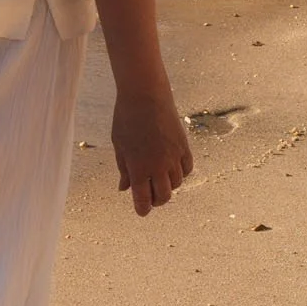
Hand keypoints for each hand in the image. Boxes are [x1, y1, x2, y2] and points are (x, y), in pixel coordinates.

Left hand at [111, 86, 192, 214]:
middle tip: (149, 196)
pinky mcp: (184, 146)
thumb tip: (125, 189)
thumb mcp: (119, 145)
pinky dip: (180, 173)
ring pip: (176, 184)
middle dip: (155, 200)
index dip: (142, 209)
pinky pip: (187, 169)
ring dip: (167, 186)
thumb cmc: (126, 118)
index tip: (141, 210)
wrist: (145, 95)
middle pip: (163, 196)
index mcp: (139, 167)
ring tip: (158, 179)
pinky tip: (171, 168)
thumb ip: (123, 169)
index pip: (143, 200)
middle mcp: (158, 165)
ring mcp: (174, 156)